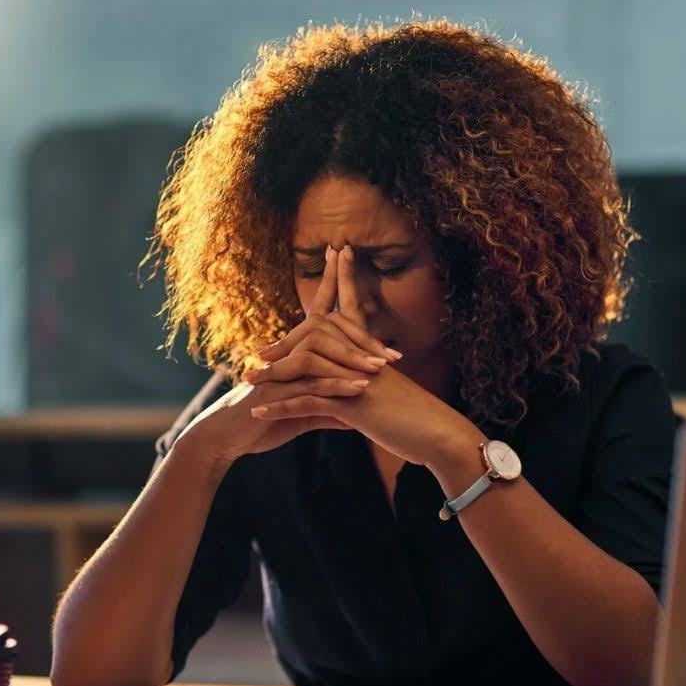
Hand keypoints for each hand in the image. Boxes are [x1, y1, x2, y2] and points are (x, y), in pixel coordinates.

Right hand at [175, 245, 397, 463]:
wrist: (227, 436)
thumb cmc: (265, 419)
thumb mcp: (306, 410)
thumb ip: (331, 401)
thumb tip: (360, 401)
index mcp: (297, 352)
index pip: (318, 309)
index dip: (330, 280)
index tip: (341, 250)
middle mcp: (288, 352)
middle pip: (326, 329)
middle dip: (361, 335)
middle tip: (394, 353)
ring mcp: (280, 369)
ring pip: (320, 353)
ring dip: (353, 362)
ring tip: (382, 372)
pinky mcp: (275, 390)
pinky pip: (311, 383)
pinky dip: (337, 386)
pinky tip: (359, 389)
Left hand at [246, 245, 478, 466]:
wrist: (439, 434)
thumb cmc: (423, 417)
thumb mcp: (396, 393)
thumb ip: (378, 382)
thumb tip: (369, 378)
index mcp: (374, 352)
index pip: (355, 307)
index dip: (346, 279)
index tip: (339, 251)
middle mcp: (362, 358)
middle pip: (317, 334)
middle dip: (285, 342)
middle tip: (257, 352)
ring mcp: (355, 378)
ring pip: (304, 367)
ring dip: (272, 377)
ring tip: (247, 384)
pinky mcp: (350, 403)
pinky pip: (306, 402)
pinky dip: (279, 408)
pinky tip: (257, 414)